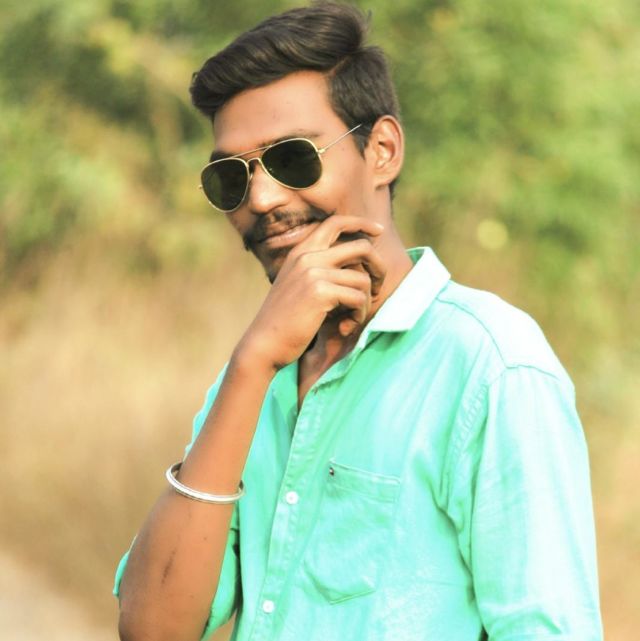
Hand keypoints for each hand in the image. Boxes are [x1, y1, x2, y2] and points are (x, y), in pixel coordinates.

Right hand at [237, 215, 386, 370]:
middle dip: (379, 267)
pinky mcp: (320, 292)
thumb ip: (318, 270)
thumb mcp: (297, 286)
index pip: (335, 223)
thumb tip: (356, 267)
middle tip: (378, 289)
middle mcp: (307, 257)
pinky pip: (359, 298)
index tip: (379, 230)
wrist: (264, 343)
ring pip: (363, 279)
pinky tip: (345, 327)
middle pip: (361, 247)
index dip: (361, 223)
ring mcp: (313, 272)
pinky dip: (358, 315)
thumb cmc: (285, 321)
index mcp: (300, 252)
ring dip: (366, 302)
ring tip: (353, 318)